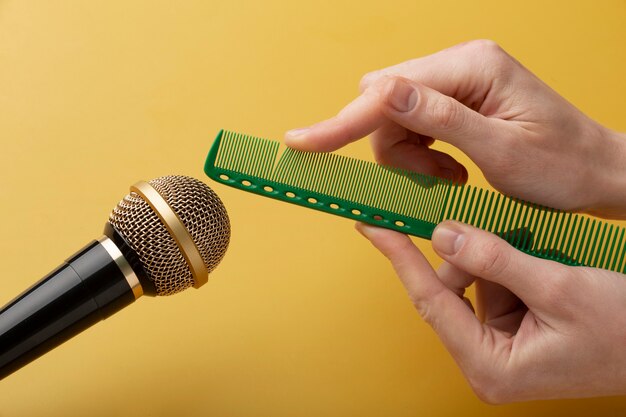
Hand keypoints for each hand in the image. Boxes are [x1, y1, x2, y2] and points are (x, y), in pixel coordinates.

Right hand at [285, 40, 625, 218]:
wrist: (594, 173)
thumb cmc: (562, 165)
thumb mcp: (503, 149)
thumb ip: (441, 118)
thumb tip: (382, 93)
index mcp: (471, 67)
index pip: (388, 93)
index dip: (341, 122)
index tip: (301, 143)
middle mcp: (460, 66)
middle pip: (385, 105)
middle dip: (392, 150)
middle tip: (433, 179)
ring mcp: (457, 83)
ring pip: (394, 121)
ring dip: (408, 158)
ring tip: (450, 177)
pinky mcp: (456, 102)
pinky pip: (412, 128)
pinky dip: (419, 157)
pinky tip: (451, 169)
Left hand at [356, 220, 625, 402]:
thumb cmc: (623, 330)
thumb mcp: (558, 287)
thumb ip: (495, 259)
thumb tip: (444, 234)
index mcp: (489, 365)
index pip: (430, 301)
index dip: (399, 258)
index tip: (371, 226)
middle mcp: (487, 360)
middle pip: (450, 292)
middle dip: (467, 257)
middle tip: (481, 226)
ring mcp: (500, 345)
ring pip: (473, 284)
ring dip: (494, 259)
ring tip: (537, 257)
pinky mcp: (514, 330)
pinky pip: (494, 286)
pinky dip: (507, 265)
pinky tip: (537, 261)